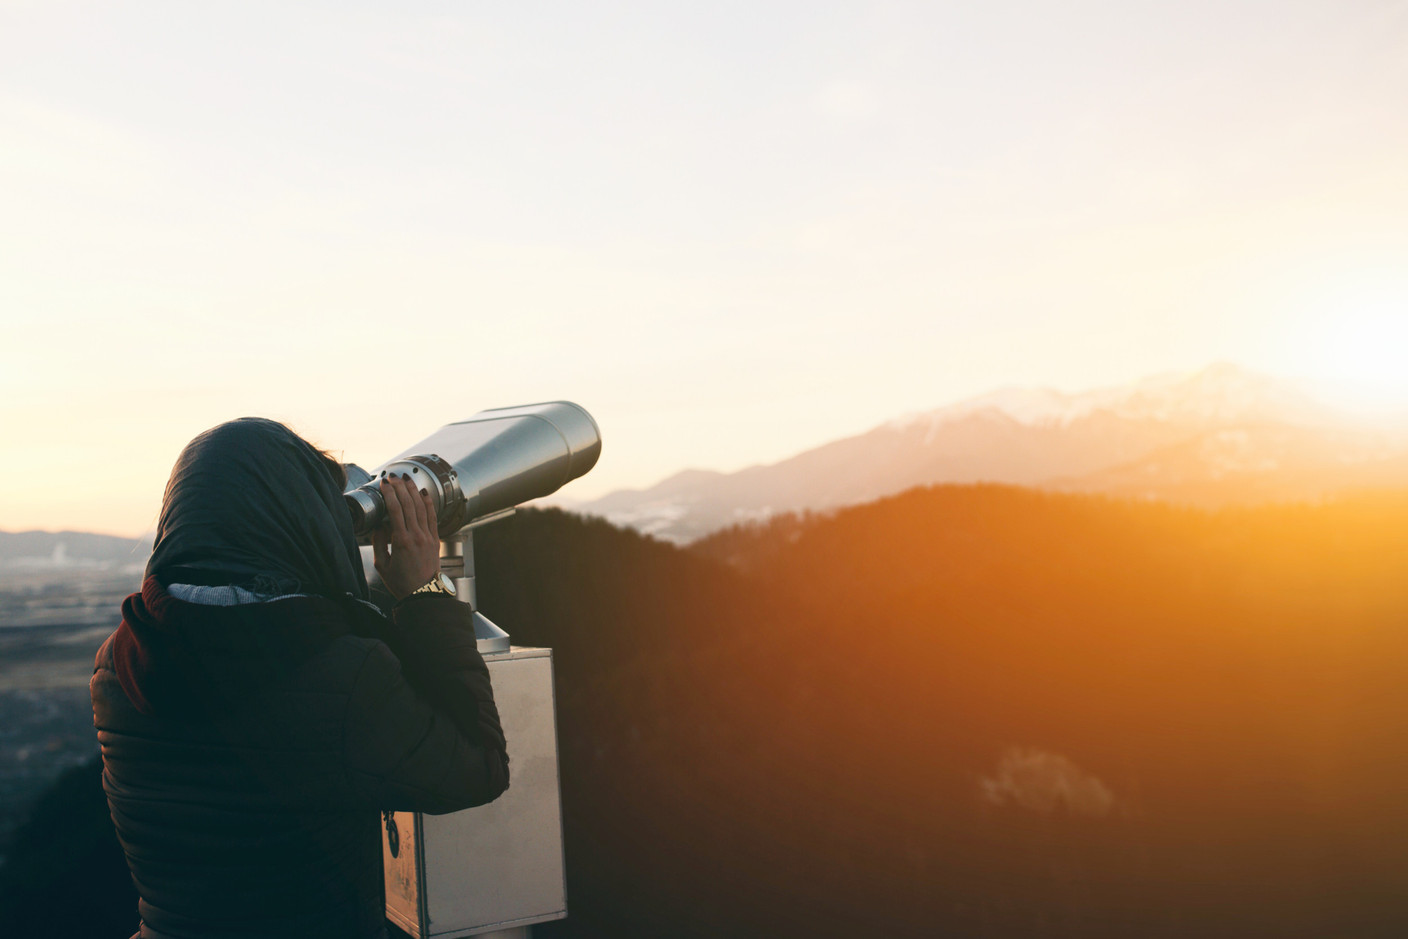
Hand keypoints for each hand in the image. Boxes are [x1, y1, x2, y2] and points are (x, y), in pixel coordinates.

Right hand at [372, 474, 440, 599]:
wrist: (424, 594)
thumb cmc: (401, 583)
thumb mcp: (382, 565)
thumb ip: (378, 544)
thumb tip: (379, 526)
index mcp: (401, 542)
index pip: (395, 510)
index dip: (389, 494)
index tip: (383, 483)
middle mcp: (417, 536)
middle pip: (409, 504)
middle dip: (400, 487)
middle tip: (392, 477)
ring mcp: (428, 537)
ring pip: (422, 507)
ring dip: (413, 491)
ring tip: (406, 480)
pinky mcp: (436, 539)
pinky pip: (433, 516)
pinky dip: (429, 502)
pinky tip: (423, 492)